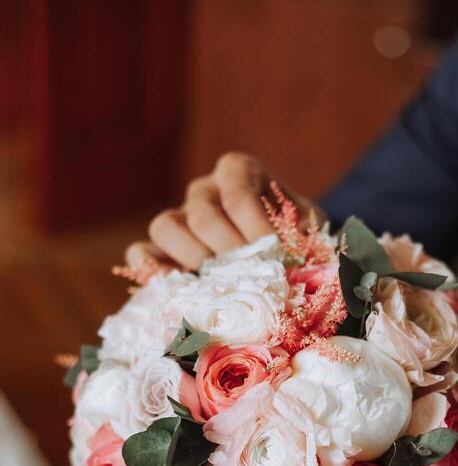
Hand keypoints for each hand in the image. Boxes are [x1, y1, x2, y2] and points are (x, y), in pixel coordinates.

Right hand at [126, 152, 322, 271]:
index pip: (239, 193)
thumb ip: (304, 235)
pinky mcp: (162, 251)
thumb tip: (296, 259)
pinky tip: (179, 293)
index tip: (279, 258)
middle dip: (228, 249)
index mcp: (238, 172)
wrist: (280, 252)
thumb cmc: (293, 235)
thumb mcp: (307, 226)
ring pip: (164, 227)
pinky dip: (152, 273)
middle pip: (202, 213)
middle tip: (252, 276)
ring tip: (219, 282)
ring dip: (192, 259)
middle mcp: (204, 190)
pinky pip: (141, 255)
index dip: (256, 228)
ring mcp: (179, 219)